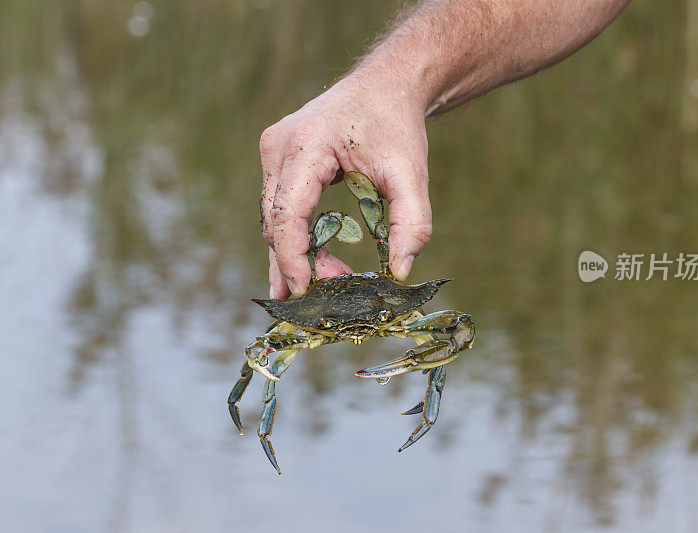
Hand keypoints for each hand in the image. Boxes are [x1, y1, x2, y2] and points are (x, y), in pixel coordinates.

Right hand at [259, 71, 432, 298]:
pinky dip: (296, 235)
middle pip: (274, 220)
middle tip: (318, 299)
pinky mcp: (278, 159)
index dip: (292, 257)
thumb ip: (412, 224)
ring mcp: (273, 151)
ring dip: (294, 253)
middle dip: (295, 263)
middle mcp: (278, 146)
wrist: (386, 85)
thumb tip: (400, 273)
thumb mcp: (412, 174)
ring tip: (316, 288)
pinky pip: (279, 206)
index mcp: (306, 144)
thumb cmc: (397, 125)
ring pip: (273, 217)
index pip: (288, 212)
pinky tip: (311, 263)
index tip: (305, 291)